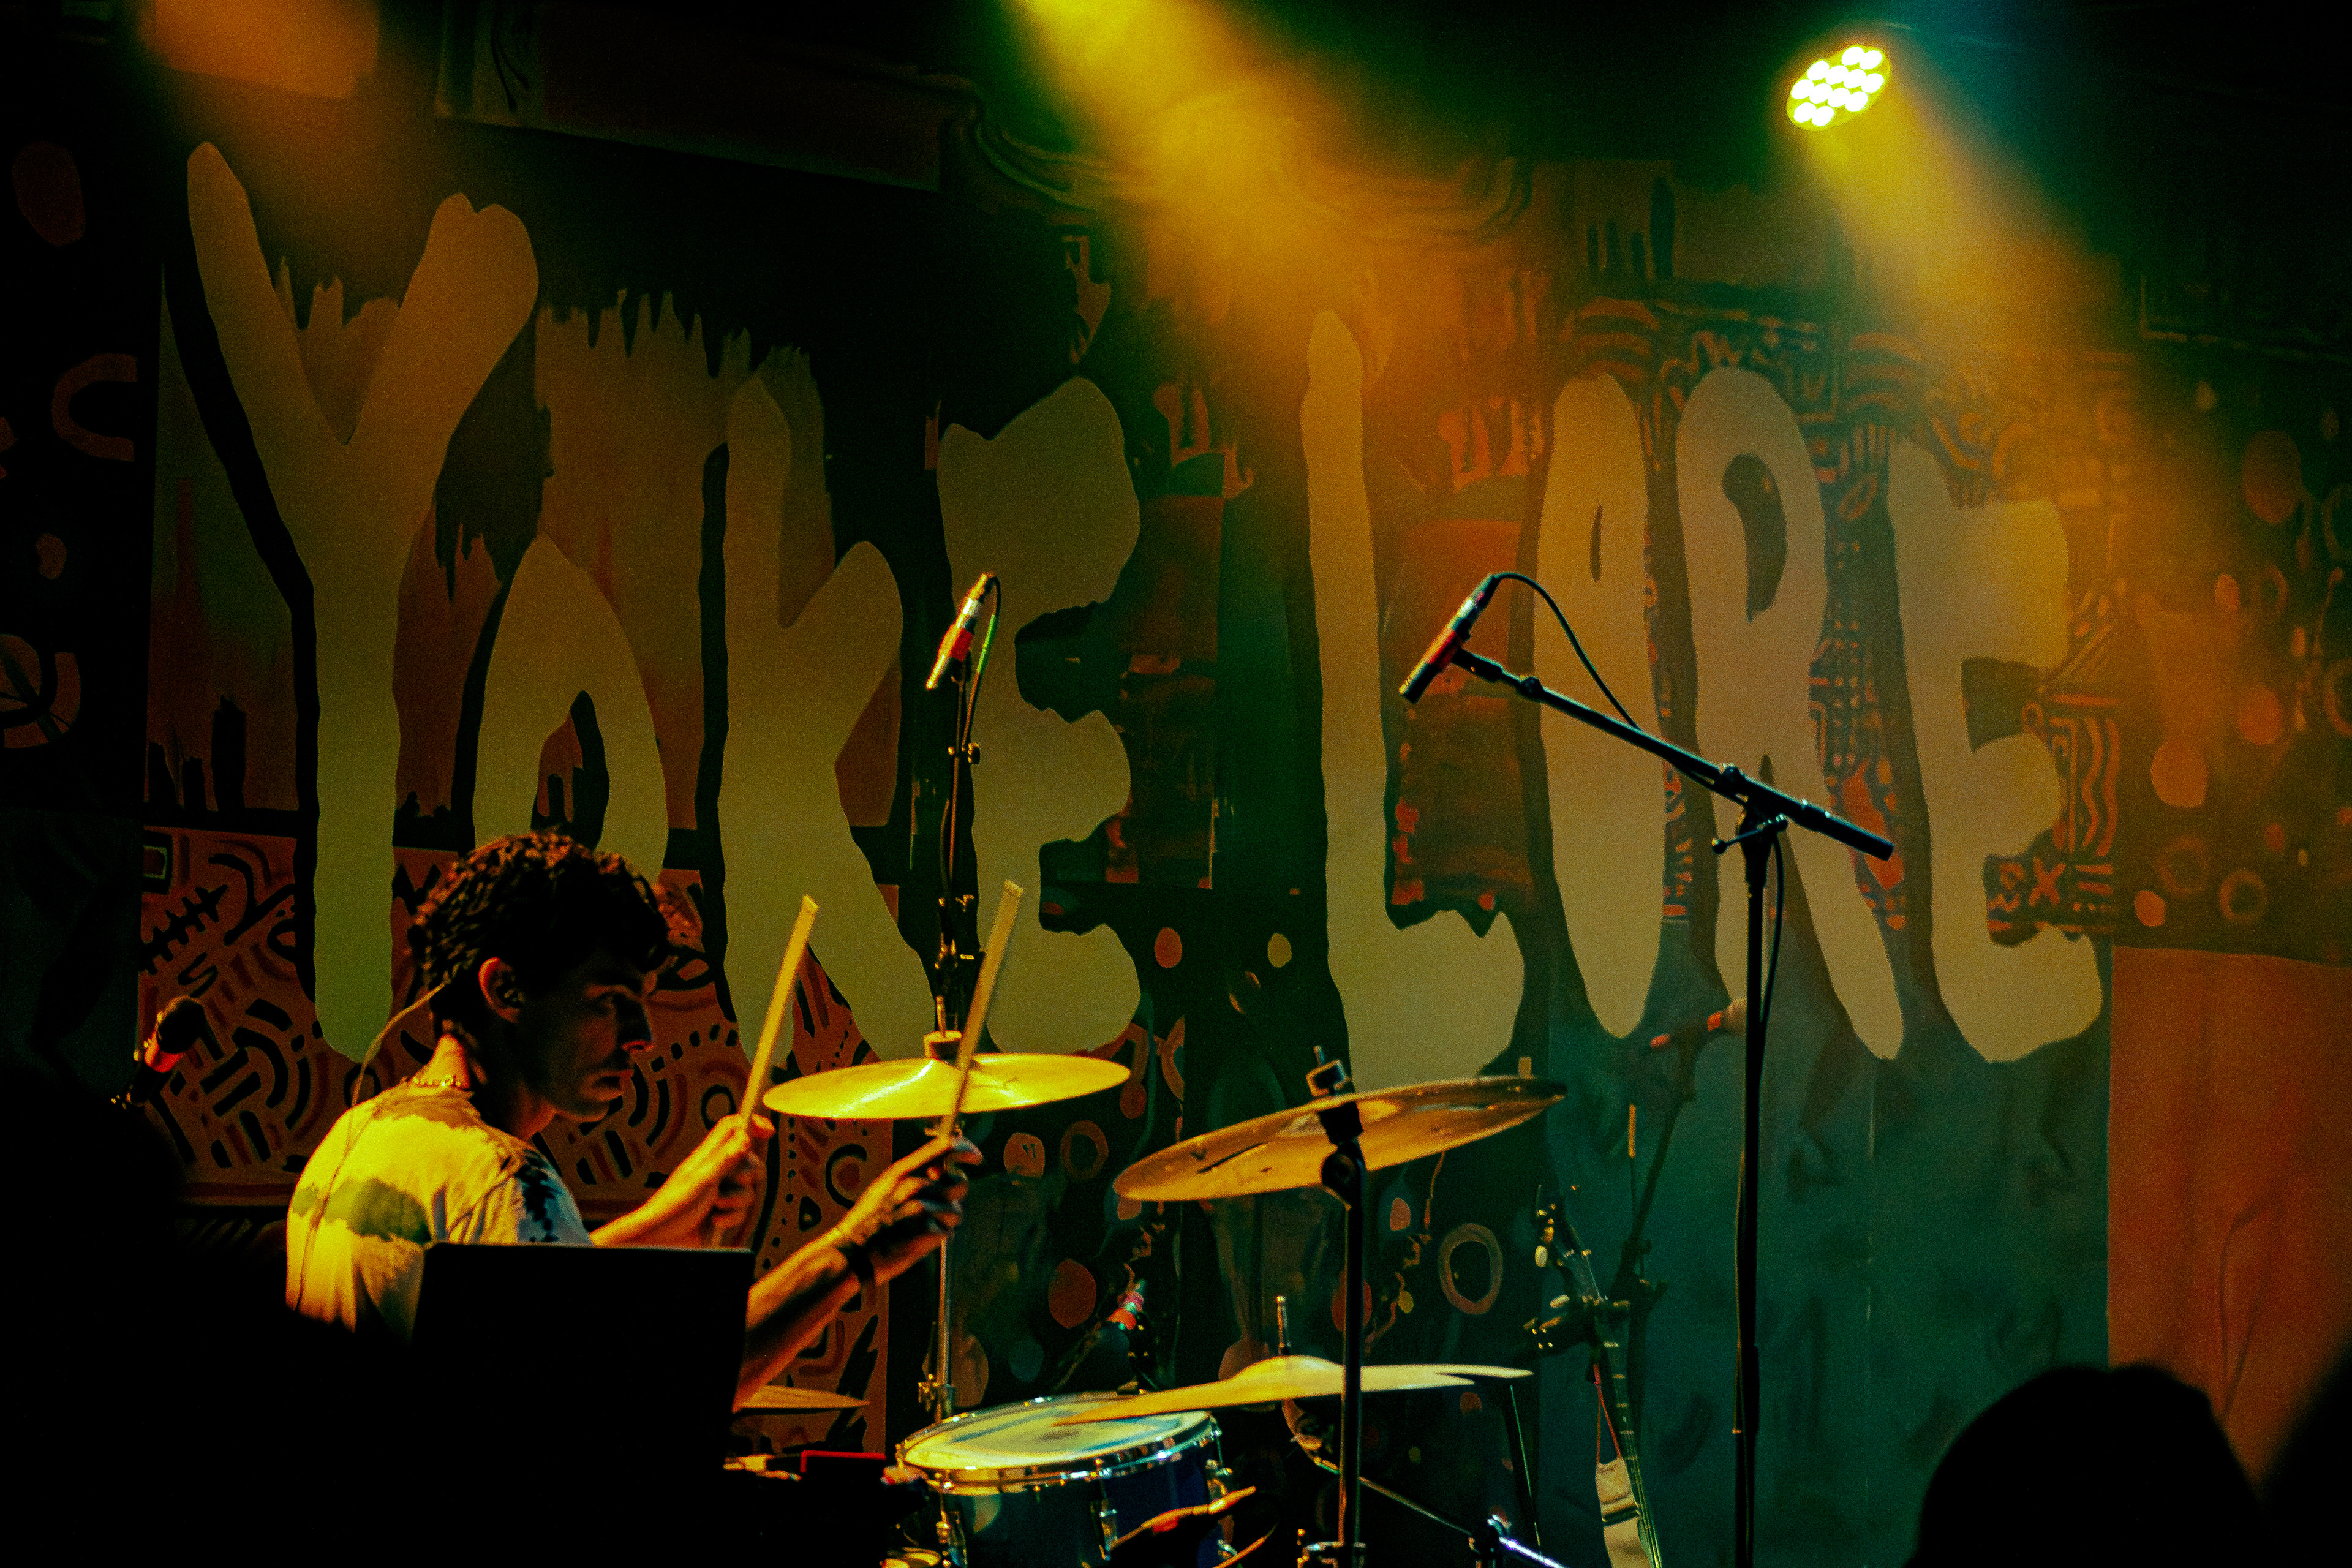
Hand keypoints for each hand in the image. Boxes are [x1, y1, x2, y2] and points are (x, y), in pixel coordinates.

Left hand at [597, 1110, 771, 1248]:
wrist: (660, 1240)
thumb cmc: (673, 1207)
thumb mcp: (701, 1179)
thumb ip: (725, 1159)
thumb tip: (746, 1137)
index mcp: (708, 1156)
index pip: (732, 1128)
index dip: (751, 1124)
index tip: (768, 1132)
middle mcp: (716, 1171)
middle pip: (749, 1161)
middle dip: (748, 1173)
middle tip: (734, 1181)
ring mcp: (719, 1193)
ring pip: (748, 1189)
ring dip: (737, 1200)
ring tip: (717, 1206)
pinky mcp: (722, 1213)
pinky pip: (741, 1211)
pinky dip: (732, 1217)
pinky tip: (715, 1221)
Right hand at [827, 1135, 979, 1284]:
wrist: (850, 1255)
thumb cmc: (868, 1223)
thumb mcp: (884, 1188)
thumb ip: (913, 1176)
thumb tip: (943, 1172)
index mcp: (902, 1170)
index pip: (944, 1146)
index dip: (967, 1149)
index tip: (976, 1156)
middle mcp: (914, 1184)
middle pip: (959, 1184)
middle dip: (953, 1198)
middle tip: (934, 1210)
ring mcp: (921, 1207)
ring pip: (956, 1212)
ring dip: (944, 1222)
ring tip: (918, 1230)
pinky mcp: (927, 1231)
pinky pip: (947, 1232)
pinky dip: (936, 1239)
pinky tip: (915, 1242)